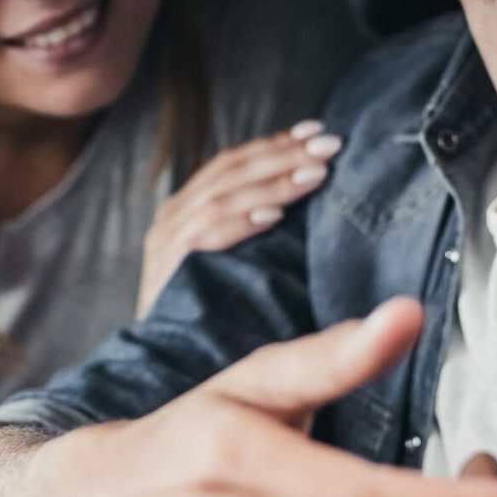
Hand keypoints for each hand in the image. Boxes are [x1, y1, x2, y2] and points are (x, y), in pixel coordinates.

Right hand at [139, 121, 340, 312]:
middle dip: (283, 155)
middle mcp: (173, 218)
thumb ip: (258, 224)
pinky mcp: (167, 271)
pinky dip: (240, 222)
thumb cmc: (212, 313)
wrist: (169, 365)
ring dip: (273, 183)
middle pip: (231, 171)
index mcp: (187, 208)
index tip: (317, 130)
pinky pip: (205, 237)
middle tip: (330, 144)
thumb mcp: (234, 261)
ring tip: (316, 174)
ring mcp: (166, 243)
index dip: (274, 144)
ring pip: (223, 197)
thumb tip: (313, 189)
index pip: (232, 163)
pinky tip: (274, 215)